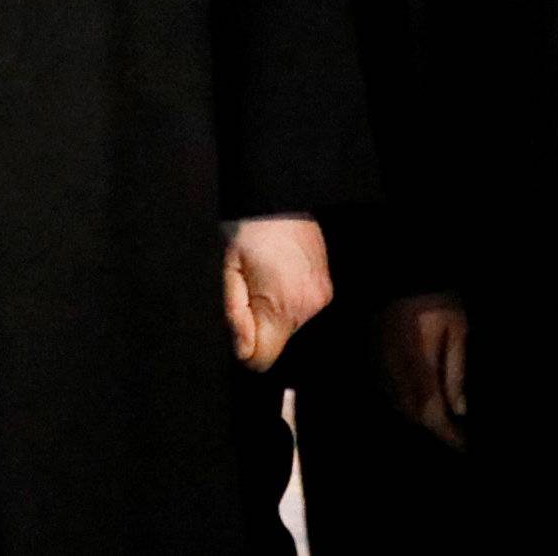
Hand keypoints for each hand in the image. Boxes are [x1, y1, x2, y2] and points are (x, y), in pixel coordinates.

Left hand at [222, 217, 330, 371]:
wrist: (279, 197)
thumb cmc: (249, 229)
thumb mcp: (230, 271)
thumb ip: (235, 316)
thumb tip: (242, 352)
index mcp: (281, 306)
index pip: (263, 359)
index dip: (245, 346)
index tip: (238, 320)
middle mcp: (308, 307)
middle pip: (277, 341)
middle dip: (259, 323)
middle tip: (250, 286)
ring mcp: (321, 298)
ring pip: (289, 325)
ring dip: (274, 310)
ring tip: (266, 275)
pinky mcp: (327, 288)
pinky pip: (302, 309)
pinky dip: (289, 299)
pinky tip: (280, 273)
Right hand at [381, 293, 466, 449]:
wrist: (401, 270)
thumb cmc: (435, 298)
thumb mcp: (456, 329)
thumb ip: (456, 371)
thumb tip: (460, 409)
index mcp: (417, 365)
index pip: (431, 411)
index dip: (447, 433)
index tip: (463, 446)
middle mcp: (394, 369)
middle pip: (411, 412)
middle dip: (433, 426)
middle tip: (454, 432)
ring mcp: (380, 362)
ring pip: (397, 403)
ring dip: (417, 414)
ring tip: (439, 416)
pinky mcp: (373, 353)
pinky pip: (387, 388)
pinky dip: (403, 398)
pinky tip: (418, 395)